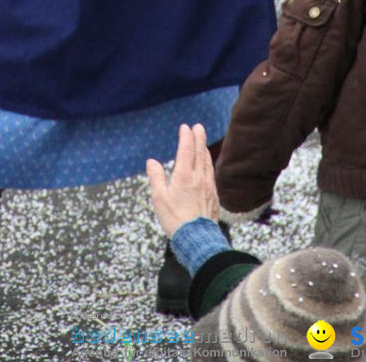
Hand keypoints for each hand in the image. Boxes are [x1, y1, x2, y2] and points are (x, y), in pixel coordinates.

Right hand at [146, 123, 220, 239]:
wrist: (197, 239)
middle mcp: (199, 178)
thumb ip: (156, 178)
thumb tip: (151, 161)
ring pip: (207, 163)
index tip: (185, 127)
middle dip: (198, 138)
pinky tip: (207, 166)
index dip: (186, 137)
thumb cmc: (175, 220)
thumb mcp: (159, 199)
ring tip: (202, 143)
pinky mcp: (214, 197)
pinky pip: (211, 175)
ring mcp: (208, 187)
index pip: (186, 150)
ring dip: (204, 150)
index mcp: (184, 176)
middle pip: (200, 153)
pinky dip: (208, 164)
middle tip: (198, 127)